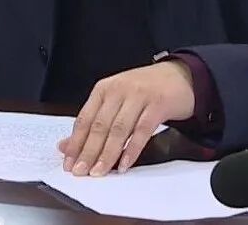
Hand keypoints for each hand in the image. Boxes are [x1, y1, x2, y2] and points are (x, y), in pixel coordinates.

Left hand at [57, 61, 194, 176]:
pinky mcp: (158, 105)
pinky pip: (142, 131)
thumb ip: (93, 121)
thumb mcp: (116, 100)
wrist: (180, 75)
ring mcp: (139, 96)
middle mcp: (119, 90)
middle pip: (100, 125)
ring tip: (99, 172)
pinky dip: (132, 150)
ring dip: (107, 154)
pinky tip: (124, 164)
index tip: (68, 162)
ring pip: (119, 129)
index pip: (84, 118)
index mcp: (104, 88)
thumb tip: (66, 146)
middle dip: (88, 151)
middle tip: (81, 171)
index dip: (75, 142)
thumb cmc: (145, 89)